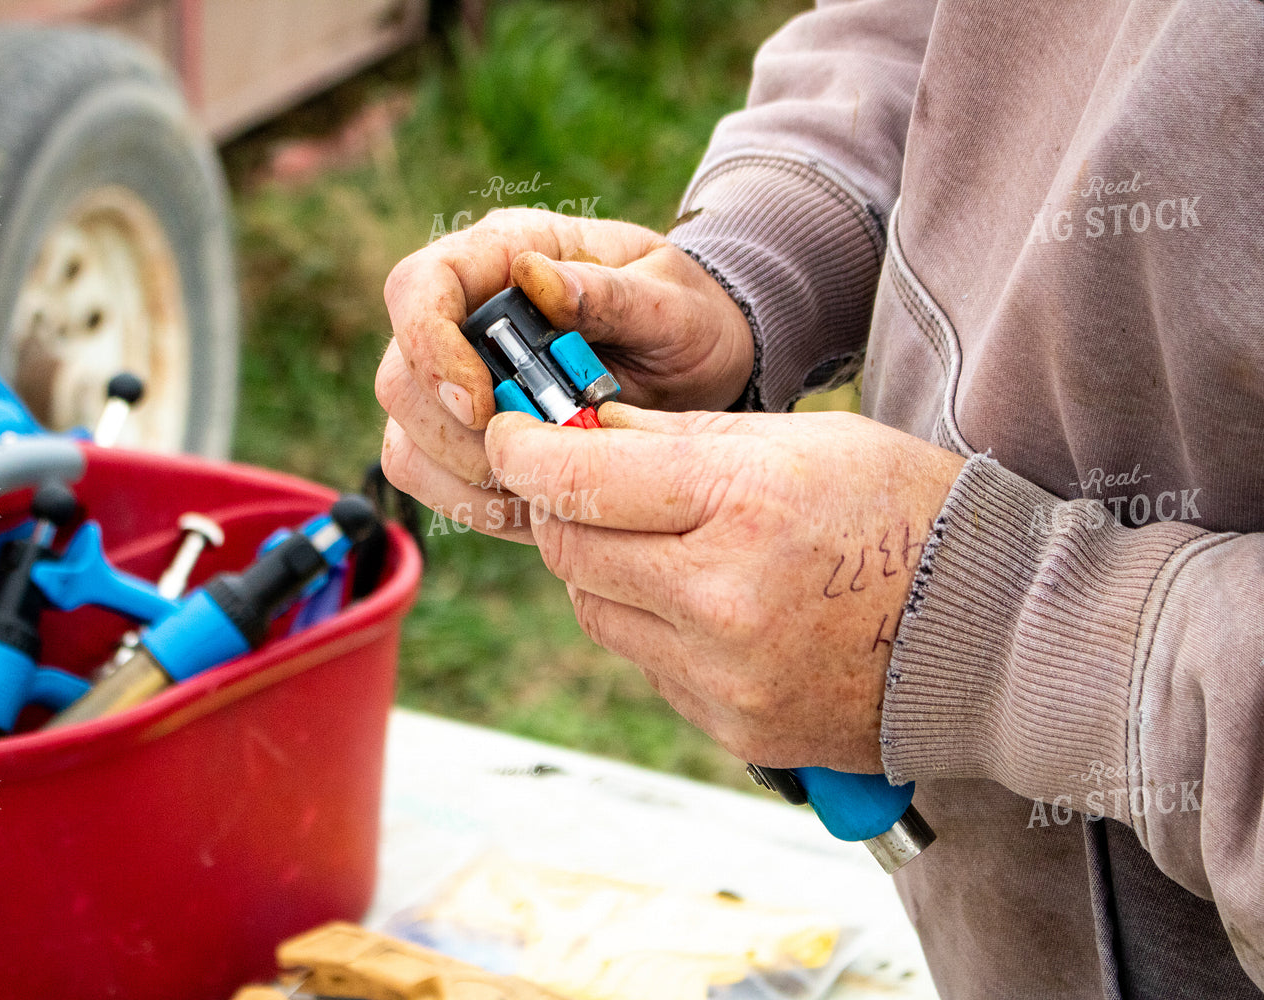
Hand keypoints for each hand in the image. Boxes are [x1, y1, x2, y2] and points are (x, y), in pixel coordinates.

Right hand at [377, 208, 752, 542]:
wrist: (699, 369)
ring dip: (468, 480)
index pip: (417, 288)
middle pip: (400, 379)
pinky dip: (478, 506)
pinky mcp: (462, 438)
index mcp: (500, 256)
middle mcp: (461, 316)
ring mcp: (453, 380)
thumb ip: (611, 292)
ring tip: (548, 487)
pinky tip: (540, 506)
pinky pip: (433, 483)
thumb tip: (535, 277)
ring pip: (406, 441)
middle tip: (534, 458)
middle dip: (458, 435)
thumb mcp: (671, 300)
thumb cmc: (686, 317)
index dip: (430, 349)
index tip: (480, 404)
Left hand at [481, 402, 966, 771]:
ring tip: (663, 541)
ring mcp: (726, 677)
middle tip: (583, 481)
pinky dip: (653, 626)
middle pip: (570, 551)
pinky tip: (706, 600)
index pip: (576, 480)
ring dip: (604, 568)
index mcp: (743, 505)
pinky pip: (647, 665)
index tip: (510, 436)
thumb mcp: (801, 439)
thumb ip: (678, 438)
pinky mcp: (734, 728)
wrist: (998, 635)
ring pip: (596, 611)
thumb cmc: (908, 512)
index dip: (523, 452)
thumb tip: (584, 430)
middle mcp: (723, 600)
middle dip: (562, 507)